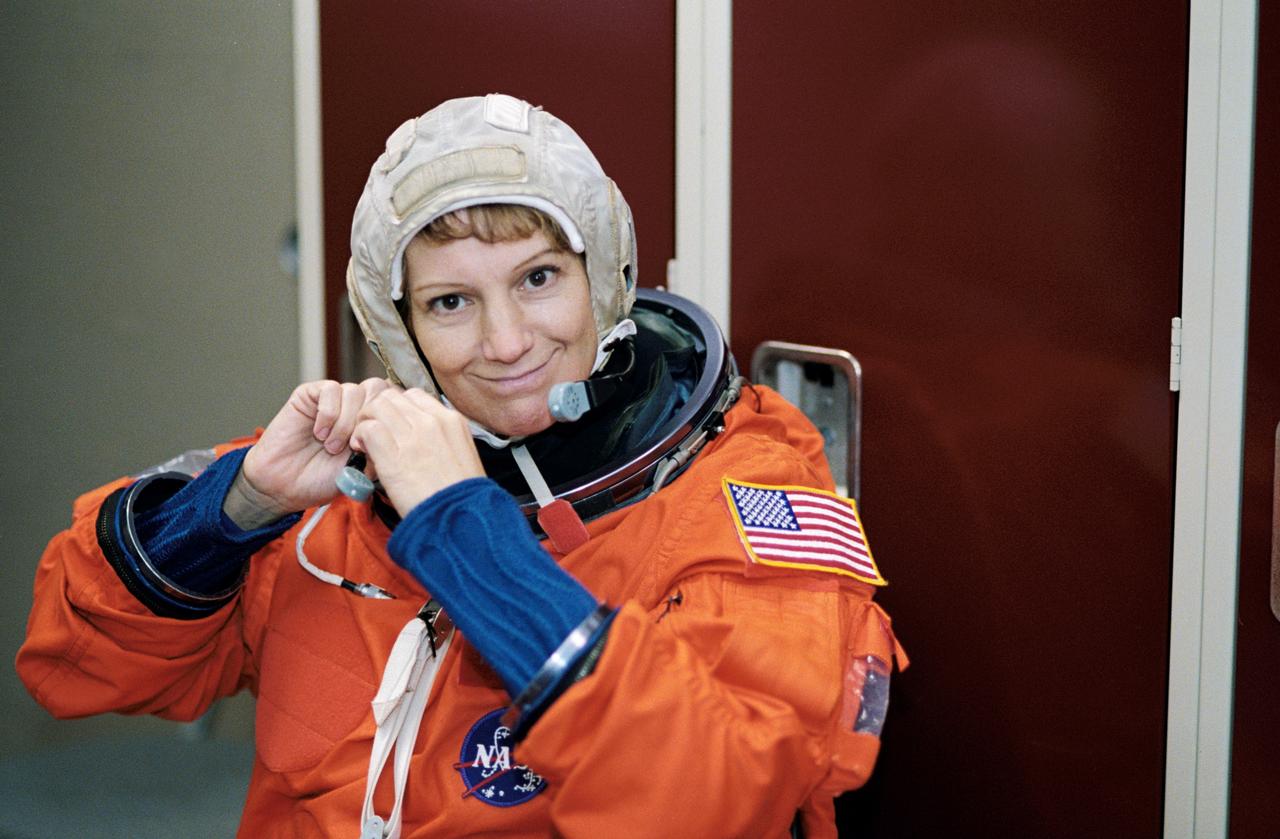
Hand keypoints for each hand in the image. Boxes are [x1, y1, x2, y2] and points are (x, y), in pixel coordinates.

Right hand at [233, 379, 393, 521]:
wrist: (285, 486)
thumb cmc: (321, 479)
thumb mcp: (362, 470)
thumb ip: (380, 451)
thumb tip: (394, 434)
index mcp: (370, 421)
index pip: (394, 400)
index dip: (390, 417)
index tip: (378, 444)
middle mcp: (353, 406)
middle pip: (378, 389)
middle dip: (370, 419)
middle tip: (355, 446)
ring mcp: (332, 400)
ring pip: (355, 390)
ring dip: (346, 422)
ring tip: (332, 447)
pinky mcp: (309, 395)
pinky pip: (330, 389)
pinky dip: (329, 413)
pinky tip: (320, 434)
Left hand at [351, 389, 484, 517]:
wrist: (458, 520)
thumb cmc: (461, 498)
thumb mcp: (464, 458)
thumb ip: (444, 441)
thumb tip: (421, 440)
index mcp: (453, 421)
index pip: (415, 396)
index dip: (398, 409)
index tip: (393, 427)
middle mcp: (432, 421)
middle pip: (393, 397)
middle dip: (378, 412)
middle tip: (374, 434)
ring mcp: (413, 436)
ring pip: (377, 407)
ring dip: (365, 422)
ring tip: (364, 443)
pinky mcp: (393, 454)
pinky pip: (368, 428)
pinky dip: (359, 436)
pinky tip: (362, 451)